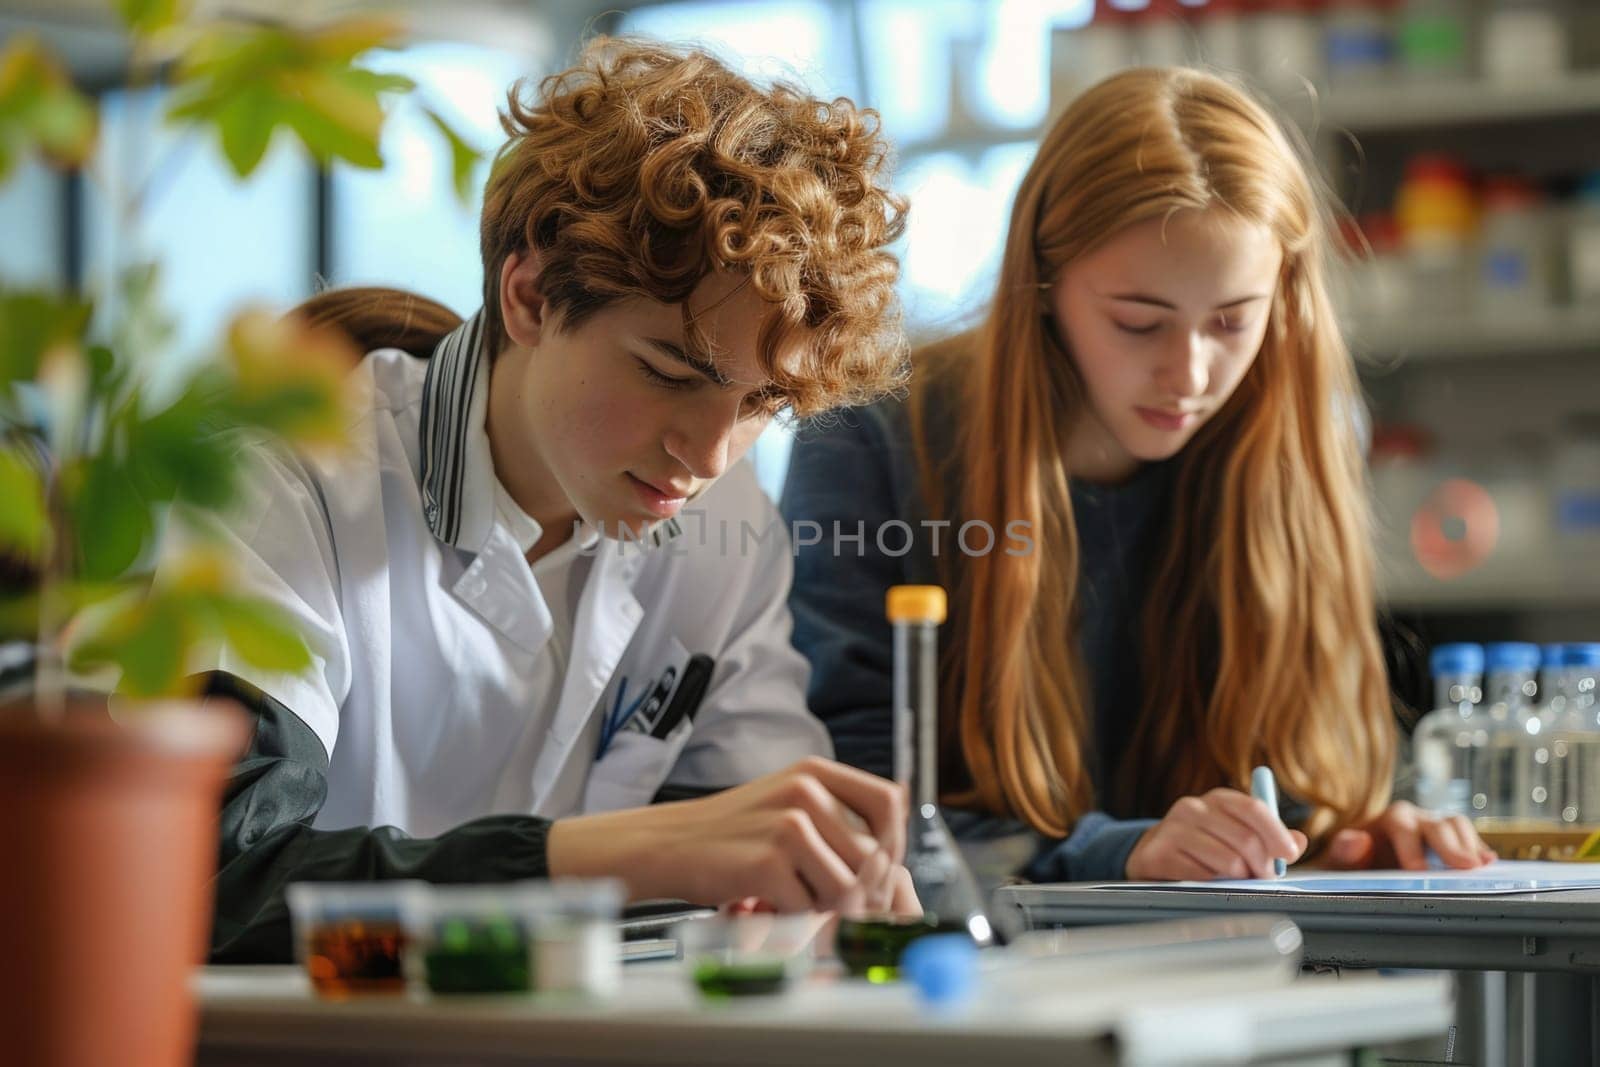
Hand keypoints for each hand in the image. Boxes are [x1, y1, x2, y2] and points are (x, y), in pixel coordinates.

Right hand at [548, 756, 908, 912]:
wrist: (668, 843)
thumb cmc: (732, 832)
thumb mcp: (788, 802)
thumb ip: (837, 816)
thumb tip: (892, 851)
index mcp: (815, 773)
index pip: (889, 802)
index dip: (894, 841)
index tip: (878, 866)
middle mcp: (805, 793)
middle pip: (872, 857)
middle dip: (858, 890)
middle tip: (826, 899)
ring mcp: (786, 826)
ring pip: (846, 888)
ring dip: (824, 906)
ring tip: (792, 896)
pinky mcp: (767, 863)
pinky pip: (807, 908)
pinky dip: (790, 916)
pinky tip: (766, 901)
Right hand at [1126, 787, 1307, 880]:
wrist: (1155, 852)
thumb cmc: (1206, 846)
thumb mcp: (1236, 834)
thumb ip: (1269, 837)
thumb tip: (1298, 841)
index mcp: (1218, 799)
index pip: (1253, 808)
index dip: (1276, 833)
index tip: (1289, 854)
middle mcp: (1193, 808)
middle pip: (1246, 840)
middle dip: (1263, 865)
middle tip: (1264, 878)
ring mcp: (1173, 829)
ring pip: (1228, 862)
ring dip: (1240, 879)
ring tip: (1236, 881)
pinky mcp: (1158, 854)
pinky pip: (1203, 877)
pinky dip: (1213, 885)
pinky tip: (1207, 881)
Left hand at [1320, 801, 1496, 869]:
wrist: (1363, 863)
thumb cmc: (1352, 863)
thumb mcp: (1340, 862)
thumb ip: (1343, 852)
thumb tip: (1358, 839)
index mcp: (1387, 819)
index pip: (1402, 826)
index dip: (1411, 847)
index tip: (1418, 870)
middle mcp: (1415, 817)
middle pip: (1437, 825)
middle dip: (1451, 847)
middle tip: (1466, 869)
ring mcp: (1437, 827)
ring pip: (1457, 826)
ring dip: (1469, 846)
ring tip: (1480, 868)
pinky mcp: (1453, 841)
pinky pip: (1470, 839)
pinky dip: (1479, 849)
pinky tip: (1489, 863)